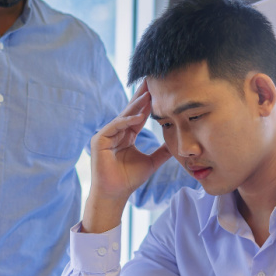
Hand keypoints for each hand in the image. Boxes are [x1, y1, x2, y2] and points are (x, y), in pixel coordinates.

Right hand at [84, 81, 171, 232]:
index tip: (160, 90)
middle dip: (142, 97)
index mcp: (126, 136)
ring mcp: (106, 135)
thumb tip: (177, 144)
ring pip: (123, 117)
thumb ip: (162, 152)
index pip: (139, 115)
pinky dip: (125, 122)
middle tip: (152, 80)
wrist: (115, 194)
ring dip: (136, 106)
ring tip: (149, 95)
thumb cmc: (129, 180)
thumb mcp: (151, 163)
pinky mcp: (98, 141)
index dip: (149, 104)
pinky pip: (114, 127)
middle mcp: (115, 133)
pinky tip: (137, 117)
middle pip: (130, 111)